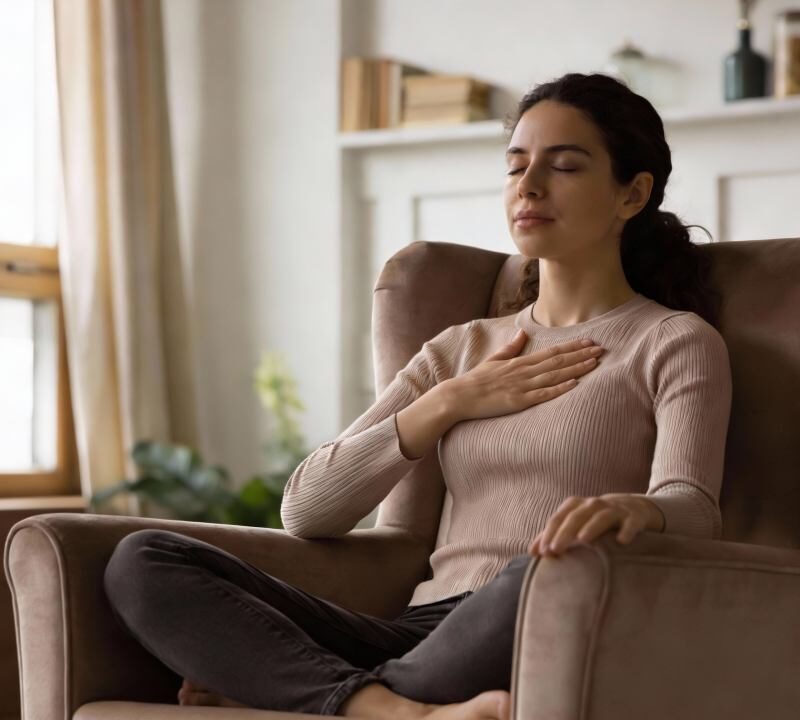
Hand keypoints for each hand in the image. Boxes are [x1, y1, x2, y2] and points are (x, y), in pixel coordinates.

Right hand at [448, 331, 604, 422]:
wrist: (461, 396)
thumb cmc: (476, 380)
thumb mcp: (494, 360)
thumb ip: (510, 347)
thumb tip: (522, 332)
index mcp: (520, 362)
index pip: (551, 351)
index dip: (572, 346)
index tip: (589, 341)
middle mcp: (524, 371)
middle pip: (558, 361)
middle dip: (581, 355)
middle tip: (602, 349)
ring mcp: (522, 386)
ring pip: (555, 375)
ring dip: (576, 368)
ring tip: (595, 362)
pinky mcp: (519, 401)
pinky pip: (543, 394)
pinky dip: (559, 388)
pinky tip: (575, 384)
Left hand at [528, 493, 664, 556]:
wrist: (633, 508)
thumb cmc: (596, 519)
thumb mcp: (576, 523)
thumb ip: (554, 535)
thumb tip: (532, 552)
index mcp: (577, 506)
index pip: (559, 518)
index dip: (549, 533)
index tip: (542, 552)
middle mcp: (594, 505)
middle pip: (577, 516)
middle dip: (564, 532)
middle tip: (555, 550)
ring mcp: (615, 509)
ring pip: (601, 516)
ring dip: (592, 527)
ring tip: (583, 540)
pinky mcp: (634, 517)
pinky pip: (631, 522)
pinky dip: (627, 530)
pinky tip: (622, 541)